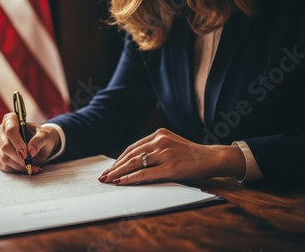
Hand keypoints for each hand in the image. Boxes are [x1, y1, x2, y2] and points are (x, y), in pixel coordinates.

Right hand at [0, 112, 60, 173]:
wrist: (40, 144)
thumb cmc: (42, 136)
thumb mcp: (45, 135)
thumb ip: (39, 140)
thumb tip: (31, 151)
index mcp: (10, 120)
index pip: (10, 131)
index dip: (17, 143)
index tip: (26, 154)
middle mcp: (1, 131)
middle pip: (5, 147)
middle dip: (19, 158)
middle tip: (31, 164)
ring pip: (4, 158)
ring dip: (19, 166)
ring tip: (33, 168)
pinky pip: (5, 166)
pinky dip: (18, 170)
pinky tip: (27, 169)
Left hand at [98, 128, 245, 184]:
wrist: (212, 158)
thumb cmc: (190, 155)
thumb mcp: (170, 145)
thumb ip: (154, 150)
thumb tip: (132, 163)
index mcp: (159, 134)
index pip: (132, 148)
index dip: (119, 159)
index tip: (110, 168)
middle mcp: (160, 141)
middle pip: (130, 155)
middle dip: (115, 167)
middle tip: (103, 176)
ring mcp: (165, 153)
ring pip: (134, 164)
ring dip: (118, 173)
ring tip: (108, 180)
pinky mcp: (170, 167)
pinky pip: (145, 173)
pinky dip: (130, 178)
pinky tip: (121, 182)